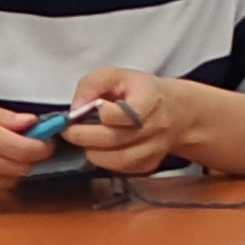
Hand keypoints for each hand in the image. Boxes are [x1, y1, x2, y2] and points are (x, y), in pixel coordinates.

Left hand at [54, 70, 186, 177]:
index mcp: (150, 99)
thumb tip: (75, 108)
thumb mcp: (117, 75)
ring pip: (117, 159)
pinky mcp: (150, 164)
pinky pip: (122, 169)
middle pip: (116, 139)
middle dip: (85, 136)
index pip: (126, 113)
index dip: (104, 113)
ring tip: (85, 140)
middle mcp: (156, 127)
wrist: (176, 112)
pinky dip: (105, 161)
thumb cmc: (142, 92)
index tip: (87, 109)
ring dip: (93, 151)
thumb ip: (92, 85)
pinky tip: (101, 148)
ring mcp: (154, 149)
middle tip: (69, 131)